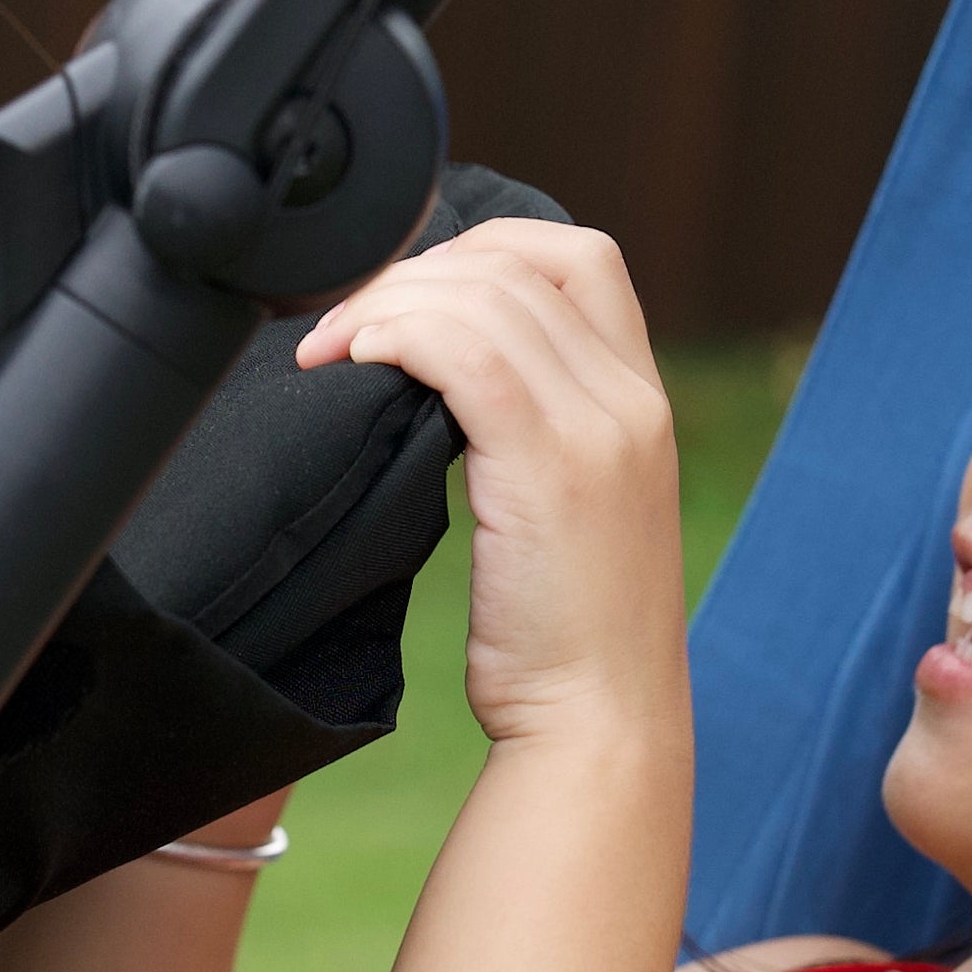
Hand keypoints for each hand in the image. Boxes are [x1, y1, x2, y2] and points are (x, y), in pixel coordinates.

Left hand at [297, 218, 685, 751]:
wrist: (600, 725)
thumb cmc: (563, 637)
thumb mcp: (564, 507)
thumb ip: (529, 431)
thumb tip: (426, 373)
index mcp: (644, 400)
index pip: (578, 258)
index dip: (481, 247)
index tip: (405, 290)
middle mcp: (634, 399)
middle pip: (517, 264)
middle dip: (411, 271)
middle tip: (338, 321)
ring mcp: (602, 428)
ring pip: (484, 296)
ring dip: (386, 303)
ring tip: (327, 348)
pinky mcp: (553, 467)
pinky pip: (464, 354)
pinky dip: (395, 336)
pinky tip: (350, 364)